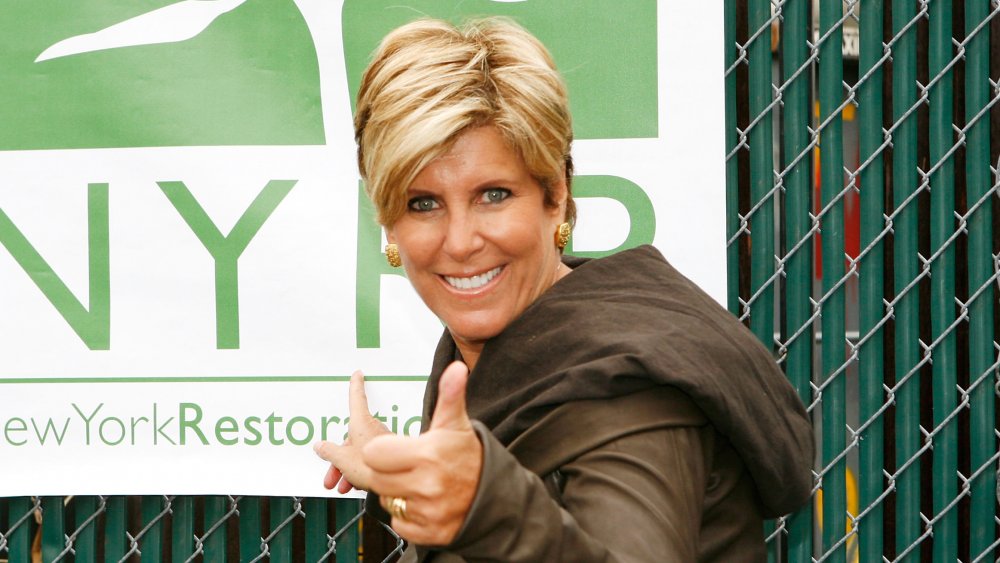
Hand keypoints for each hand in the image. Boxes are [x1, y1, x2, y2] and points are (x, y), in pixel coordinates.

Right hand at [313, 370, 390, 492]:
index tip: (358, 374)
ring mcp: (381, 441)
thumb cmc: (371, 466)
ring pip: (359, 453)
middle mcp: (372, 429)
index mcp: (361, 423)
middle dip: (338, 460)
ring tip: (342, 487)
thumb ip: (329, 452)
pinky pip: (369, 460)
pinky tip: (357, 485)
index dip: (355, 386)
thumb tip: (320, 445)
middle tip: (331, 478)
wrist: (397, 482)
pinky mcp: (389, 454)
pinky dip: (360, 472)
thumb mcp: (342, 459)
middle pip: (350, 439)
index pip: (356, 398)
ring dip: (347, 470)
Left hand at [364, 361, 482, 544]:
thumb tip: (456, 368)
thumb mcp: (455, 424)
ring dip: (396, 493)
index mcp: (428, 454)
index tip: (397, 449)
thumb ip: (450, 395)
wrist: (494, 496)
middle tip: (407, 466)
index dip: (381, 450)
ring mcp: (428, 512)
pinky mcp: (430, 533)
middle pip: (376, 479)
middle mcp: (427, 485)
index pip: (372, 454)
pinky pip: (399, 523)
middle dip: (387, 472)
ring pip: (387, 501)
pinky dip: (407, 515)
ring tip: (417, 482)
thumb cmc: (467, 455)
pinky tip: (424, 502)